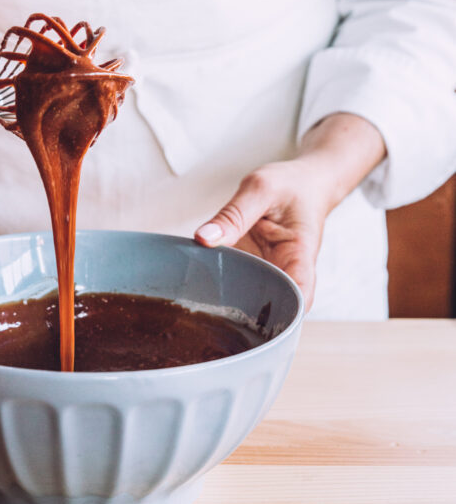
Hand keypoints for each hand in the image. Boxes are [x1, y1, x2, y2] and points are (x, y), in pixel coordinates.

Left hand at [195, 161, 327, 309]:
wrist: (304, 181)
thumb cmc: (292, 185)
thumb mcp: (261, 190)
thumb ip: (233, 215)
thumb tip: (203, 238)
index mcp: (300, 256)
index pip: (298, 299)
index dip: (279, 318)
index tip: (249, 322)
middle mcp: (287, 270)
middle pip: (271, 307)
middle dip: (243, 314)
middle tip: (209, 309)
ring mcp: (270, 269)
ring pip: (250, 297)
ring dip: (228, 299)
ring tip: (200, 297)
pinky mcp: (255, 264)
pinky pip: (238, 278)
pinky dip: (220, 279)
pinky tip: (200, 279)